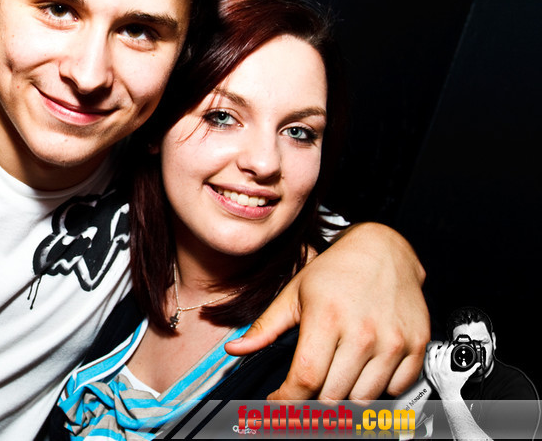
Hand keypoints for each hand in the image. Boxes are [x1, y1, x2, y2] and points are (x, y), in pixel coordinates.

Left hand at [225, 222, 428, 400]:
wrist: (384, 250)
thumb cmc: (335, 270)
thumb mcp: (293, 294)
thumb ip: (264, 327)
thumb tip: (233, 349)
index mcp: (327, 318)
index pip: (305, 379)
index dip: (287, 400)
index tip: (278, 401)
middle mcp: (362, 332)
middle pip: (333, 396)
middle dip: (312, 400)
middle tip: (306, 388)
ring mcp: (393, 341)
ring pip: (363, 399)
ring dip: (344, 397)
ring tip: (333, 378)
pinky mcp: (417, 345)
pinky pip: (395, 389)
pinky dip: (377, 389)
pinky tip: (363, 370)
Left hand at [423, 342, 477, 400]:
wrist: (448, 395)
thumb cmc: (455, 386)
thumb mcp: (464, 376)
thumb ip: (471, 369)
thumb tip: (478, 364)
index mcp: (445, 369)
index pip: (446, 354)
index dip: (449, 347)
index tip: (451, 344)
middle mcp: (437, 369)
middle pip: (438, 353)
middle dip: (442, 346)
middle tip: (445, 343)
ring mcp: (431, 371)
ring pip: (429, 356)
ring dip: (433, 349)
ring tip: (437, 345)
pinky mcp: (427, 373)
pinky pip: (425, 362)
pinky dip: (427, 356)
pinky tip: (430, 352)